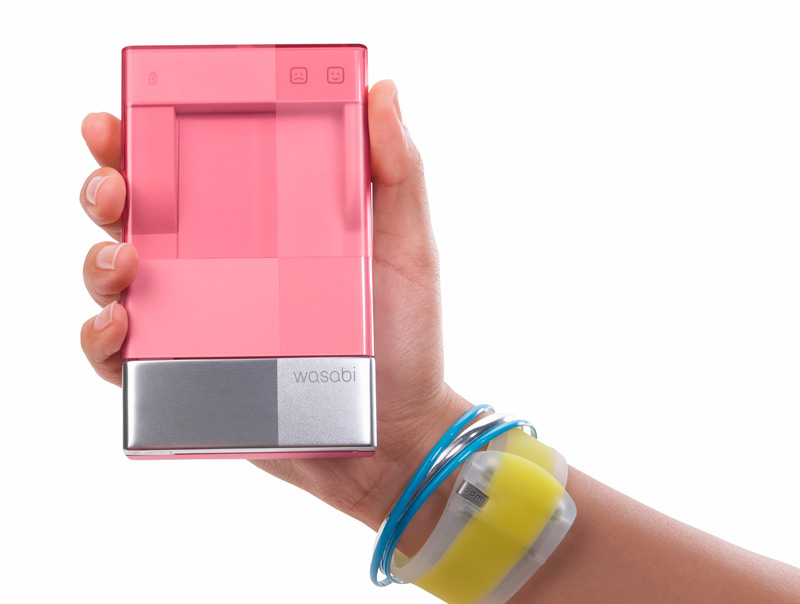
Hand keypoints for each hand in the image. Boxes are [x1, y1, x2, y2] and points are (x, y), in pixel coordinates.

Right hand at [79, 80, 471, 547]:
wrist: (396, 430)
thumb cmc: (405, 338)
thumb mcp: (407, 245)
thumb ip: (396, 172)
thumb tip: (383, 91)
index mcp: (260, 228)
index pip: (191, 173)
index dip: (145, 141)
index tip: (122, 119)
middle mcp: (220, 269)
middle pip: (140, 219)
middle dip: (108, 190)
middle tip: (114, 184)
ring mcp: (200, 323)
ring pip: (118, 282)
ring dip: (98, 263)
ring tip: (123, 262)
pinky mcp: (188, 378)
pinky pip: (124, 359)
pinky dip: (103, 341)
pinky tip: (119, 328)